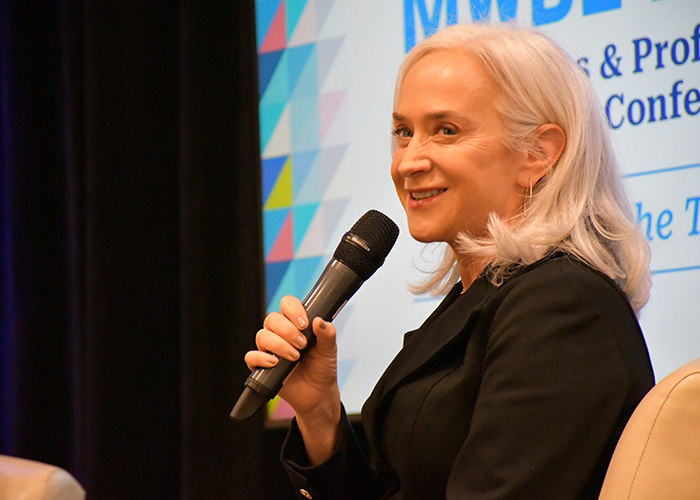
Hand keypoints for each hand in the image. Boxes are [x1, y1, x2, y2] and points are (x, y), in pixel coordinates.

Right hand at [244, 295, 340, 462]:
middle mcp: (280, 333)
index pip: (287, 304)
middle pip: (272, 319)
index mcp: (295, 324)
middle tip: (302, 344)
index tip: (304, 323)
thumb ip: (327, 334)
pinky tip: (275, 363)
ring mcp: (269, 349)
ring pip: (262, 335)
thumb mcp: (329, 349)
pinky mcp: (261, 366)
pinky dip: (262, 358)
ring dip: (279, 345)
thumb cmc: (322, 368)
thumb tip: (320, 321)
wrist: (318, 394)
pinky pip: (251, 356)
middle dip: (288, 330)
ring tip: (295, 357)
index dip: (293, 310)